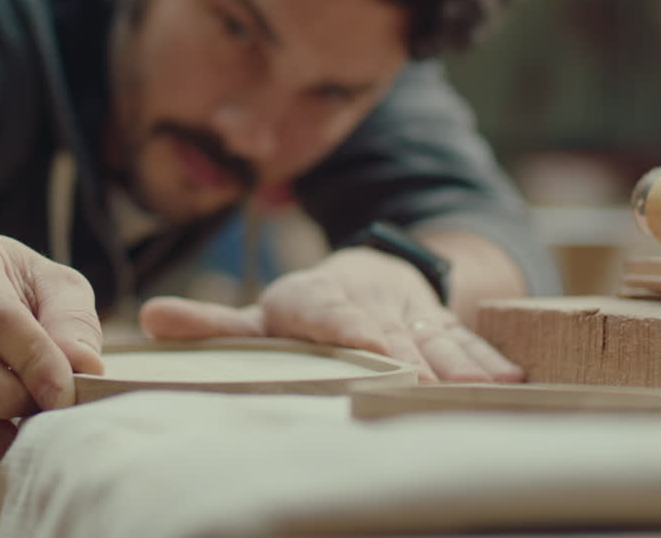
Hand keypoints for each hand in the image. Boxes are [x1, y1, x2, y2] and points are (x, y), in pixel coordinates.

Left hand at [139, 246, 521, 382]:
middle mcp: (367, 304)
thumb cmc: (304, 310)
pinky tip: (509, 381)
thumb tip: (151, 315)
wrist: (370, 275)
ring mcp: (409, 314)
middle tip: (424, 383)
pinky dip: (487, 359)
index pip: (333, 316)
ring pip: (432, 335)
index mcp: (315, 302)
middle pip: (390, 330)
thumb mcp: (260, 317)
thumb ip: (213, 325)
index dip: (353, 332)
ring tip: (475, 386)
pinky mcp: (442, 325)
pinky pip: (467, 341)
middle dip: (410, 354)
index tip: (371, 351)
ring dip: (455, 360)